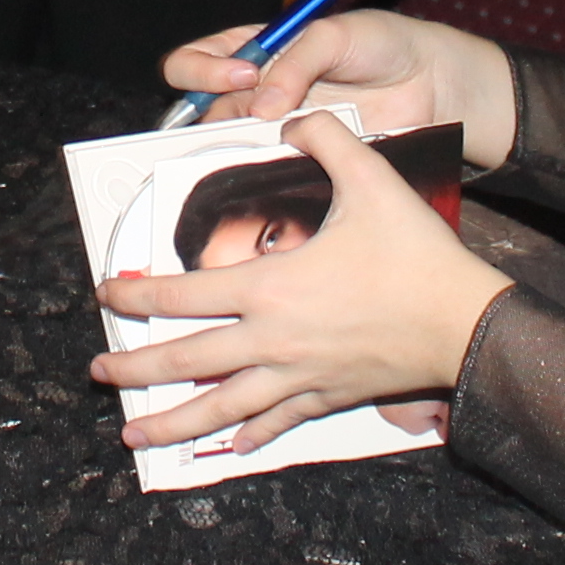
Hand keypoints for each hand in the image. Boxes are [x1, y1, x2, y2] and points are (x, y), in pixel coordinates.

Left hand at [91, 110, 512, 450]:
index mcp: (270, 287)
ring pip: (220, 408)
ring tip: (135, 435)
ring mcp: (298, 377)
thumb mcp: (371, 179)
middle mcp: (272, 340)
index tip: (106, 292)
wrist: (465, 323)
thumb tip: (289, 119)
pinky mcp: (327, 397)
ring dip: (172, 423)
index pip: (180, 295)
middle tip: (99, 371)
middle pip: (185, 361)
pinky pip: (277, 422)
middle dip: (134, 369)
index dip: (134, 294)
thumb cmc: (417, 256)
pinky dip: (248, 435)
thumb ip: (324, 139)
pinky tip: (230, 445)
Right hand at [157, 7, 519, 167]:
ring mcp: (277, 130)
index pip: (198, 59)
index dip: (203, 68)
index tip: (243, 72)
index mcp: (255, 50)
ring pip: (230, 146)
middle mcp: (256, 92)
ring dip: (235, 148)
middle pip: (200, 109)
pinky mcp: (302, 161)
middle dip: (205, 115)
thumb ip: (295, 62)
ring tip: (265, 146)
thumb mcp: (335, 34)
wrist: (430, 83)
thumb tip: (261, 104)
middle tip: (248, 114)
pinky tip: (282, 170)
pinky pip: (270, 171)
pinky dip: (266, 173)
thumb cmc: (382, 43)